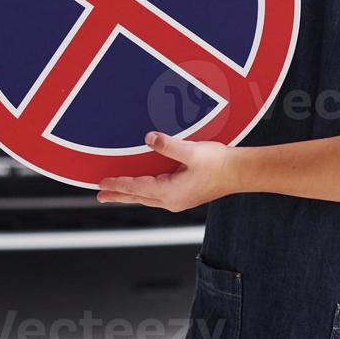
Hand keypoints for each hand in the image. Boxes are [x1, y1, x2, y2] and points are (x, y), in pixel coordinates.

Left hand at [96, 131, 238, 211]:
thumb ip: (168, 145)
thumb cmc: (218, 163)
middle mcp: (172, 200)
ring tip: (117, 193)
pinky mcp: (185, 196)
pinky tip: (144, 189)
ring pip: (147, 198)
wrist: (239, 172)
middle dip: (118, 195)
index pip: (136, 188)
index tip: (101, 183)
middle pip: (138, 197)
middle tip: (100, 196)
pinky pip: (157, 196)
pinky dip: (144, 192)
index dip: (118, 184)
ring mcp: (179, 200)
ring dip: (130, 194)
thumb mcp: (191, 151)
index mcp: (170, 192)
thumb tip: (149, 138)